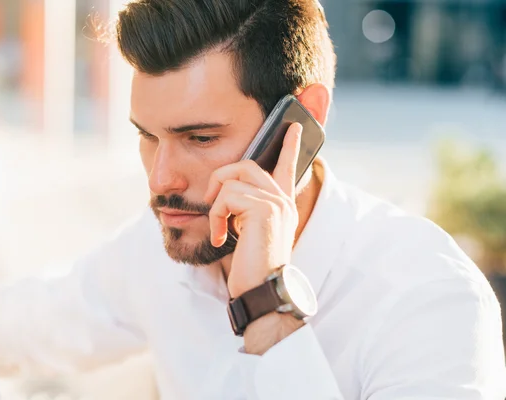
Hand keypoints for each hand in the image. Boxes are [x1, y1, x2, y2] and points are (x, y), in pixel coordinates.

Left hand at [204, 123, 302, 297]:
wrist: (261, 291)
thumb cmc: (252, 268)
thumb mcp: (249, 233)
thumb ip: (245, 211)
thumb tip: (226, 194)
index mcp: (282, 204)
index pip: (287, 167)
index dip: (289, 146)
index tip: (293, 126)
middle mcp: (282, 200)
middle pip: (246, 164)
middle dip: (221, 178)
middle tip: (212, 201)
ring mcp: (276, 202)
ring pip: (232, 180)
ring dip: (215, 206)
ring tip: (219, 230)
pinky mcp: (264, 209)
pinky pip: (226, 196)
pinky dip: (215, 216)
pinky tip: (220, 237)